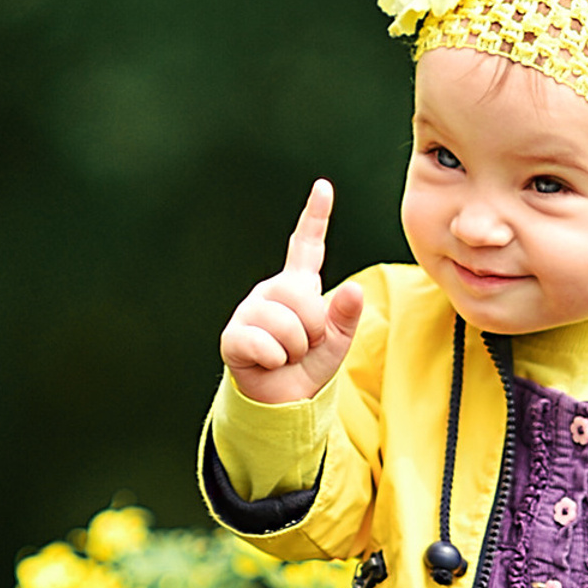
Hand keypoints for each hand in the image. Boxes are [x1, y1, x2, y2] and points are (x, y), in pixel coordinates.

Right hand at [220, 179, 365, 403]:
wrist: (282, 400)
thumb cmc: (308, 367)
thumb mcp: (336, 342)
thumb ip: (345, 316)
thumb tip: (354, 290)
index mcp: (297, 287)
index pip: (306, 246)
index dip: (315, 217)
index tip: (324, 187)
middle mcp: (270, 292)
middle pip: (303, 297)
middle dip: (314, 329)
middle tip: (304, 345)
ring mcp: (249, 311)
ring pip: (286, 325)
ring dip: (295, 349)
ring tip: (286, 355)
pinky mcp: (233, 336)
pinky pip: (265, 344)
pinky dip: (275, 361)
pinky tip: (268, 363)